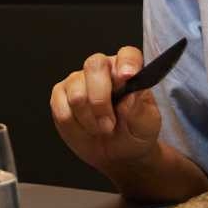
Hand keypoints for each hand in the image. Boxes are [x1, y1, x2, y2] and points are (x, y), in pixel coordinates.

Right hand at [50, 47, 161, 177]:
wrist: (117, 153)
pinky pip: (62, 110)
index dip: (127, 62)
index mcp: (126, 70)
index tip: (127, 76)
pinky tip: (86, 129)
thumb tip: (129, 97)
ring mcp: (78, 81)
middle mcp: (101, 70)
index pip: (127, 55)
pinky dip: (75, 127)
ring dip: (90, 120)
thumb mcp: (147, 125)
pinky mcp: (60, 97)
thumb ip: (140, 110)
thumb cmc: (135, 133)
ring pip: (77, 94)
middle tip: (110, 124)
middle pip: (94, 66)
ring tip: (101, 129)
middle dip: (101, 100)